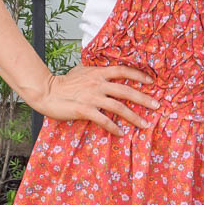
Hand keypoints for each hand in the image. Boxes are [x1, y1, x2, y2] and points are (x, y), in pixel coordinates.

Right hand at [31, 64, 159, 135]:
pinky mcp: (84, 110)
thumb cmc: (63, 83)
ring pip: (119, 107)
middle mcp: (98, 84)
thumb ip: (95, 71)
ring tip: (145, 124)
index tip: (151, 82)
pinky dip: (114, 127)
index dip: (139, 75)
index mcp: (98, 73)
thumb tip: (105, 71)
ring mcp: (92, 97)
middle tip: (157, 106)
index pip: (123, 70)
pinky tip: (121, 133)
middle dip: (144, 98)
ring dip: (134, 117)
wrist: (46, 92)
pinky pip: (103, 120)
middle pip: (126, 90)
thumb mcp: (81, 71)